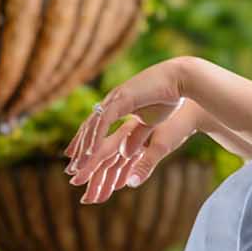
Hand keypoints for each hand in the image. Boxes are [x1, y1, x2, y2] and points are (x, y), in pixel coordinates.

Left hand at [64, 59, 200, 203]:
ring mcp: (115, 98)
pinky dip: (96, 136)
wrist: (181, 80)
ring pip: (93, 126)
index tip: (75, 159)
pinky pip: (104, 121)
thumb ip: (136, 137)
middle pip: (89, 128)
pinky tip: (90, 151)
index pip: (95, 126)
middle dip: (79, 149)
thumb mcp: (149, 124)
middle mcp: (112, 101)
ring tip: (78, 166)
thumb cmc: (168, 98)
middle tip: (70, 170)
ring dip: (84, 147)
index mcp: (117, 105)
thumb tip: (125, 153)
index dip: (84, 142)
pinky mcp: (122, 98)